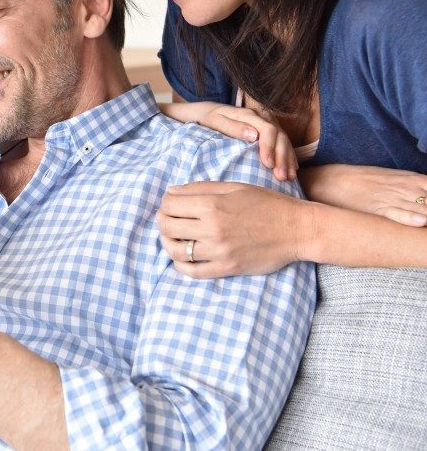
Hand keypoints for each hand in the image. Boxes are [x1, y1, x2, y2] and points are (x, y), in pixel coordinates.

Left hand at [156, 181, 308, 277]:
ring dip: (167, 242)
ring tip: (174, 237)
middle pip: (167, 226)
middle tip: (169, 219)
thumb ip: (200, 188)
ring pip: (175, 250)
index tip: (171, 203)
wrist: (297, 229)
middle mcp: (212, 228)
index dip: (166, 202)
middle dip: (163, 221)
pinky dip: (180, 265)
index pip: (170, 204)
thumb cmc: (266, 203)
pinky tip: (183, 257)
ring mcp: (219, 250)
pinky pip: (192, 271)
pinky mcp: (227, 267)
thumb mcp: (234, 187)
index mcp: (212, 204)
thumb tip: (171, 192)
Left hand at [162, 102, 296, 180]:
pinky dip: (287, 157)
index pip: (267, 129)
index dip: (270, 147)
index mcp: (248, 115)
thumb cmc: (204, 118)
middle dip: (283, 156)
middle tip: (282, 176)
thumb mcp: (213, 121)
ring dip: (288, 158)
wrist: (199, 112)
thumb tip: (253, 134)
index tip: (268, 164)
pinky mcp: (264, 133)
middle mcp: (259, 118)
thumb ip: (232, 127)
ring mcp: (263, 125)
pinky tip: (290, 170)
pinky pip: (281, 144)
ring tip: (289, 177)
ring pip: (283, 140)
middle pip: (279, 136)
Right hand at [300, 164, 426, 225]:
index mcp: (409, 179)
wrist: (327, 181)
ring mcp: (391, 197)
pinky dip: (411, 217)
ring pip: (422, 207)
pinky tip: (422, 221)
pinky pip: (397, 213)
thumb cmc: (358, 183)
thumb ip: (408, 187)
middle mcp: (404, 188)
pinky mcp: (376, 208)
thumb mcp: (388, 180)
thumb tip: (422, 195)